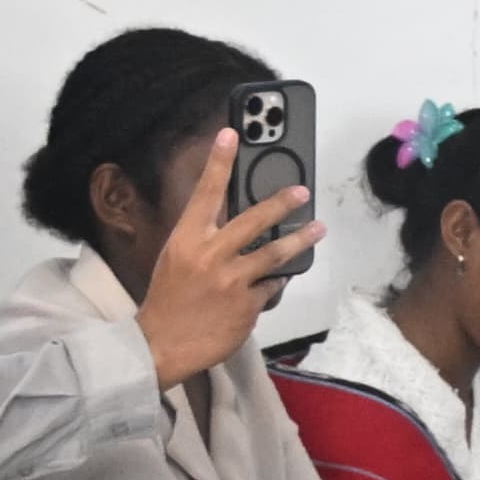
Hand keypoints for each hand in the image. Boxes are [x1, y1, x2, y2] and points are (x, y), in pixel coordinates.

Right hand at [138, 131, 322, 386]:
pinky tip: (281, 278)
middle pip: (252, 220)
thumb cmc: (167, 300)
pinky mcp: (248, 305)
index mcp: (186, 240)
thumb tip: (234, 223)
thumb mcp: (176, 260)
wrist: (161, 345)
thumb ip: (203, 240)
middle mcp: (210, 256)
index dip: (218, 162)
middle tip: (301, 191)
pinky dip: (277, 281)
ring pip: (274, 254)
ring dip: (300, 240)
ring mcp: (232, 281)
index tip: (230, 135)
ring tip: (318, 228)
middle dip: (280, 203)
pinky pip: (272, 286)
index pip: (205, 194)